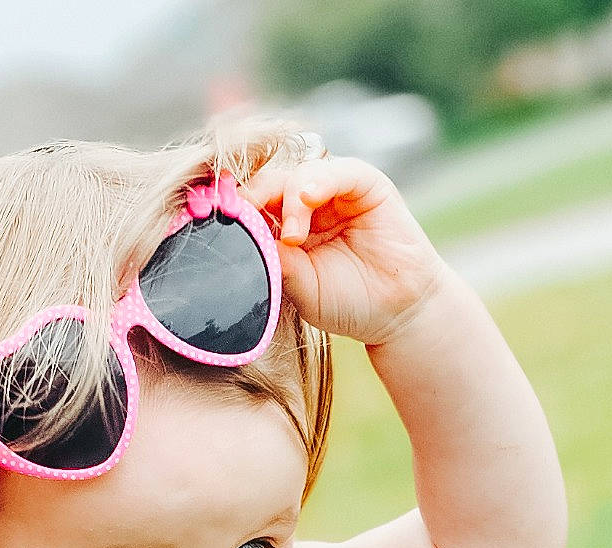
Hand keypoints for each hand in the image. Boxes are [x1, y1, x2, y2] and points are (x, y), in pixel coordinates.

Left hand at [244, 154, 447, 348]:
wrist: (396, 313)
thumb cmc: (348, 303)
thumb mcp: (299, 286)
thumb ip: (274, 260)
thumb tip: (243, 235)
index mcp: (286, 226)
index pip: (255, 204)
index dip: (237, 208)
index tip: (215, 217)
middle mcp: (308, 203)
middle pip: (271, 183)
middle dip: (255, 198)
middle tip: (244, 218)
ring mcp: (336, 190)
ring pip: (299, 174)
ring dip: (288, 199)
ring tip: (293, 238)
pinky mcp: (365, 183)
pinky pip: (336, 171)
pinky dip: (318, 180)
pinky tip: (306, 199)